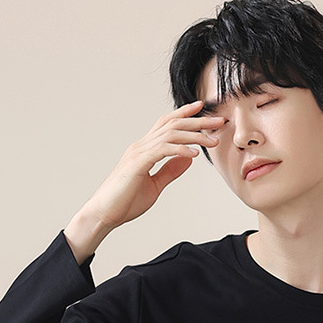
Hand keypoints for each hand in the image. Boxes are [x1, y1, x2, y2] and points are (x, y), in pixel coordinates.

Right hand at [64, 100, 222, 262]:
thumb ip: (170, 171)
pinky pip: (163, 151)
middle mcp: (141, 146)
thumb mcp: (155, 185)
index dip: (184, 114)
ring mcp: (138, 153)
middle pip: (172, 124)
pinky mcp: (137, 164)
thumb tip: (189, 159)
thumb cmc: (125, 202)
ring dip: (194, 135)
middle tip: (219, 121)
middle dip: (198, 121)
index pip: (166, 124)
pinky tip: (195, 155)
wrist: (103, 214)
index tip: (202, 108)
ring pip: (170, 134)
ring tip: (213, 140)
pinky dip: (181, 150)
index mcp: (144, 150)